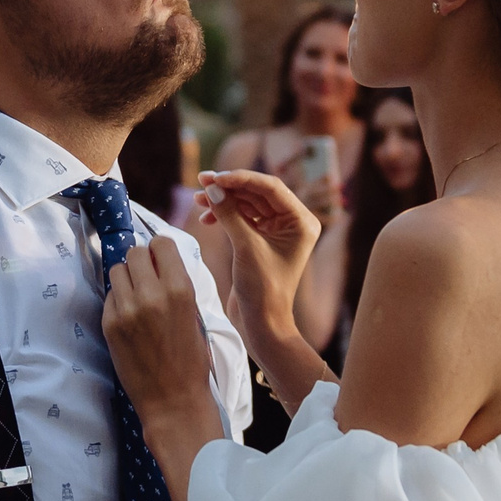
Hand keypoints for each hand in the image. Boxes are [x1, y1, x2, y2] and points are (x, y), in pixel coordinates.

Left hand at [102, 235, 214, 420]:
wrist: (173, 400)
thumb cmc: (191, 360)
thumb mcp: (194, 315)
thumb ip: (177, 285)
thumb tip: (160, 262)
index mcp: (180, 290)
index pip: (161, 244)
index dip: (160, 250)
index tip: (159, 260)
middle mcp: (151, 295)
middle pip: (134, 252)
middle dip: (141, 261)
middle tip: (146, 277)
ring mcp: (127, 309)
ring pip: (117, 270)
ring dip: (127, 278)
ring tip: (137, 296)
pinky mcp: (110, 324)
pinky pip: (110, 296)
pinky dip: (118, 300)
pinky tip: (130, 318)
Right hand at [195, 170, 321, 343]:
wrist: (262, 322)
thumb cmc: (262, 288)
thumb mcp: (246, 247)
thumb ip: (229, 214)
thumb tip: (213, 188)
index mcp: (301, 221)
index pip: (270, 187)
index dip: (240, 178)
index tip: (214, 177)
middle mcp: (292, 222)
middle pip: (257, 193)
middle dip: (229, 188)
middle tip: (202, 182)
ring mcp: (277, 231)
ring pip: (247, 204)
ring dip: (224, 201)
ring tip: (199, 200)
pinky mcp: (261, 241)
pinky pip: (242, 218)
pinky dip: (225, 215)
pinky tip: (206, 218)